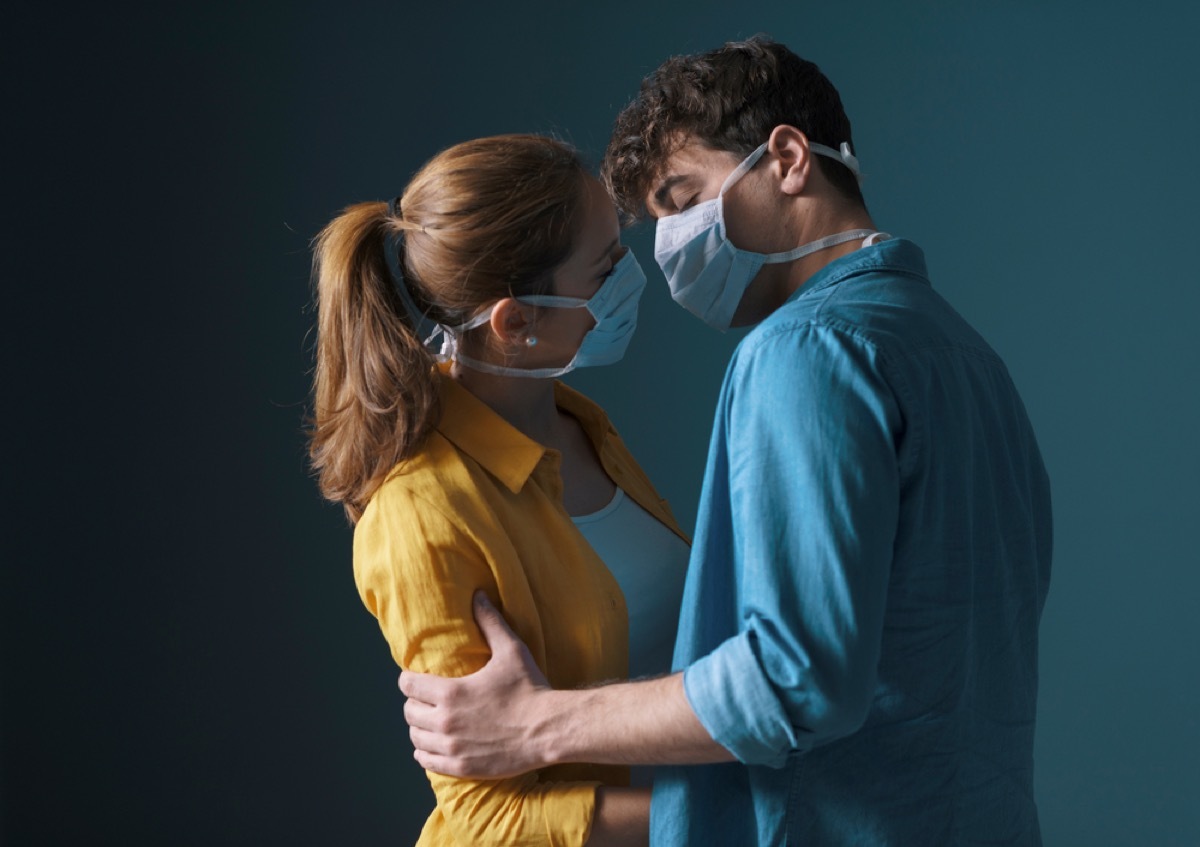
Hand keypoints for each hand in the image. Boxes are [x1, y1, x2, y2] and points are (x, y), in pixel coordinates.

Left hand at [399, 591, 554, 777]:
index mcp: (451, 692)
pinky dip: (426, 752)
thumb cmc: (530, 688)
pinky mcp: (461, 766)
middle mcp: (445, 721)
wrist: (548, 729)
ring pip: (415, 738)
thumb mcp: (511, 651)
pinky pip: (426, 760)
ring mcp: (452, 747)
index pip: (408, 685)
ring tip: (431, 722)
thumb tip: (478, 595)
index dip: (409, 679)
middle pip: (409, 712)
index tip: (417, 678)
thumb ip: (489, 622)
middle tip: (427, 700)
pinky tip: (435, 745)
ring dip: (419, 728)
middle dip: (415, 703)